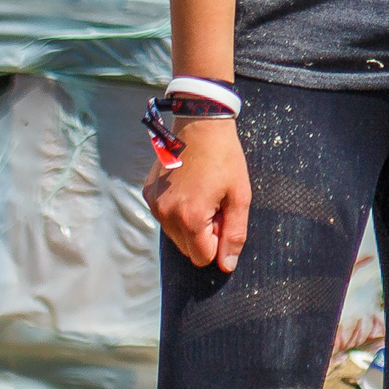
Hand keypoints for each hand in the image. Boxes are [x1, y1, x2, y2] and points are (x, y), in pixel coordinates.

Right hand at [146, 114, 251, 271]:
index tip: (223, 216)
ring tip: (203, 193)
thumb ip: (234, 234)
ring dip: (190, 223)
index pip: (202, 257)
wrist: (200, 122)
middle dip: (204, 234)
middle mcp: (166, 215)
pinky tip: (188, 187)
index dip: (218, 242)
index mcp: (190, 218)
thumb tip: (226, 265)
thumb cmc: (225, 157)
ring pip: (175, 235)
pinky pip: (164, 217)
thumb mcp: (239, 196)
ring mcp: (154, 204)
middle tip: (215, 203)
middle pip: (187, 249)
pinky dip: (177, 211)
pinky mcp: (148, 193)